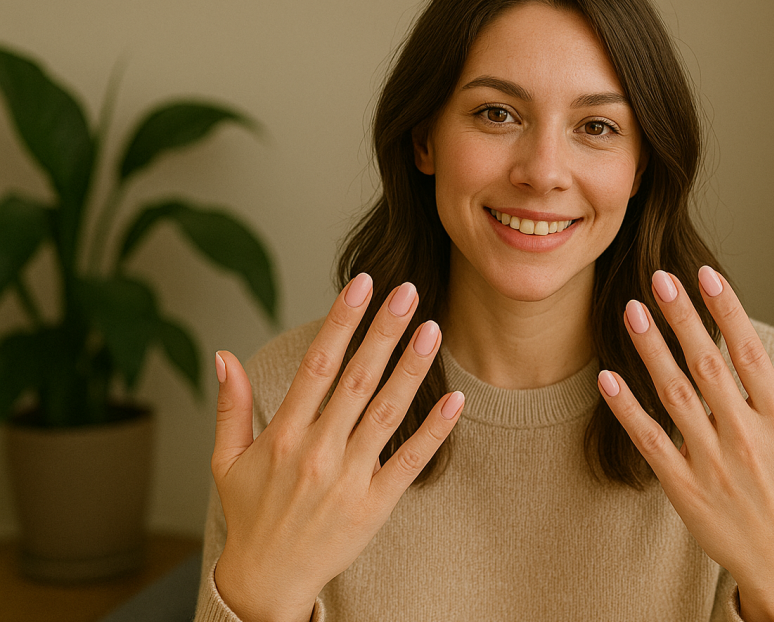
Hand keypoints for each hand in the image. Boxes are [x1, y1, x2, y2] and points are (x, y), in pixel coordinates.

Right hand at [211, 275, 464, 621]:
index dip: (341, 321)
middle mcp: (316, 451)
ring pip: (386, 412)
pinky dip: (433, 431)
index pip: (317, 365)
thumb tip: (225, 355)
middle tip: (408, 290)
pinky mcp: (374, 505)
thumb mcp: (226, 461)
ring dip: (411, 370)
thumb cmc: (250, 515)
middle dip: (383, 331)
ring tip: (432, 329)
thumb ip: (230, 406)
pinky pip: (409, 461)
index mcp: (283, 435)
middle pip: (356, 379)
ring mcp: (348, 478)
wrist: (268, 580)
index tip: (361, 286)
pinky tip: (455, 400)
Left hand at [597, 267, 773, 621]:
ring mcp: (713, 463)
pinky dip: (628, 410)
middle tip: (659, 278)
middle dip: (682, 317)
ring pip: (675, 396)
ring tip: (632, 311)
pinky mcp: (685, 488)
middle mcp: (747, 437)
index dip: (727, 311)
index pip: (750, 353)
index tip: (706, 276)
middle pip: (707, 365)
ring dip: (651, 351)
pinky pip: (651, 442)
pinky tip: (609, 378)